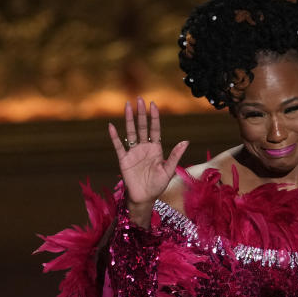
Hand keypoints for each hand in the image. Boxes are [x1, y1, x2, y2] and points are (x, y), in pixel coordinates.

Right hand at [109, 97, 188, 225]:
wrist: (144, 198)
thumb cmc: (157, 185)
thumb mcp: (168, 170)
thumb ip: (175, 155)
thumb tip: (186, 141)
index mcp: (156, 149)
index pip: (155, 129)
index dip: (154, 117)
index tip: (153, 104)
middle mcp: (144, 148)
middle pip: (142, 127)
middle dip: (141, 113)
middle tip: (139, 99)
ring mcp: (133, 152)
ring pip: (130, 132)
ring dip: (128, 119)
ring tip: (127, 106)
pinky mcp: (124, 159)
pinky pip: (118, 146)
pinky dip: (114, 136)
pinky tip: (111, 126)